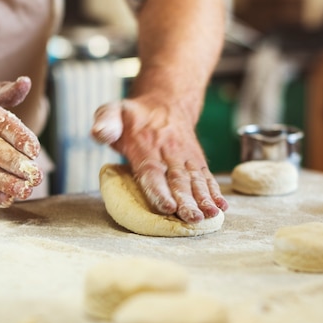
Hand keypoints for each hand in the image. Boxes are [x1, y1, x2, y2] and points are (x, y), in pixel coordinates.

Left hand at [91, 97, 227, 222]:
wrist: (166, 102)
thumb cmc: (133, 116)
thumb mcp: (113, 111)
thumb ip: (105, 122)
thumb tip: (100, 133)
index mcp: (146, 144)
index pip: (152, 170)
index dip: (160, 190)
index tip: (167, 207)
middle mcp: (169, 151)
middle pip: (178, 180)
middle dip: (187, 201)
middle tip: (192, 219)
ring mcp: (185, 156)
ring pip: (195, 180)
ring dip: (204, 199)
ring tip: (209, 216)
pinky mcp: (196, 160)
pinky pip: (206, 176)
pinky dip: (215, 192)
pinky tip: (222, 208)